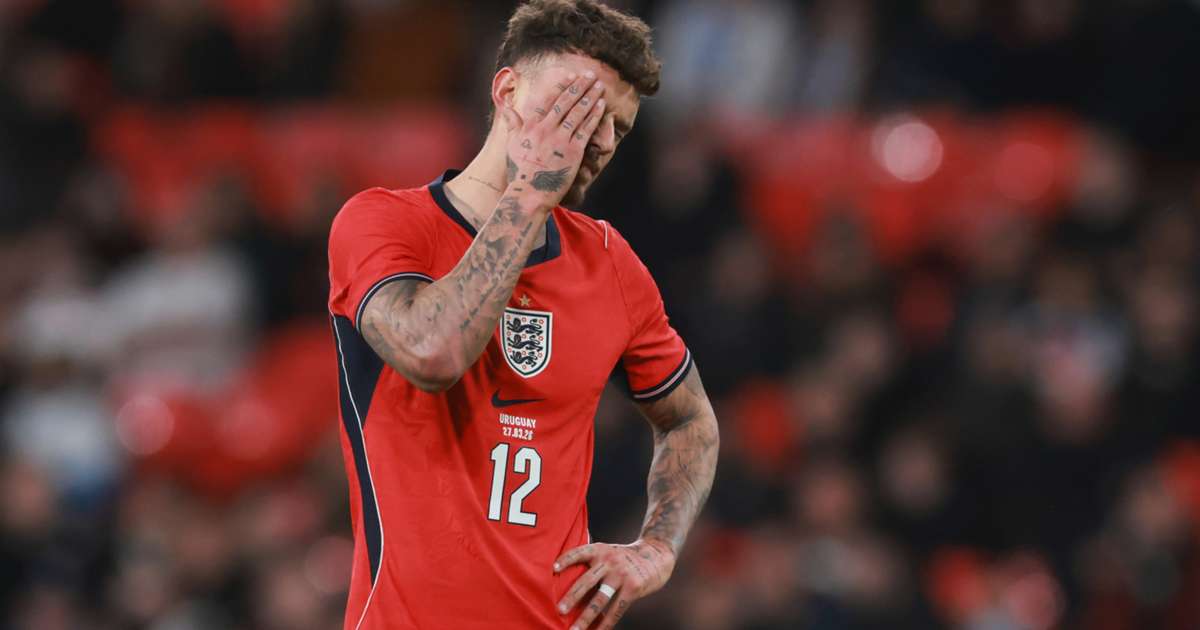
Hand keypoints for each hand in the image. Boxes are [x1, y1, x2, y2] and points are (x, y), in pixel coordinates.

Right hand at [498, 70, 605, 205]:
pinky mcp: (573, 152)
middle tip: (590, 75)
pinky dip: (594, 116)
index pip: (548, 99)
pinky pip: (586, 129)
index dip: (561, 85)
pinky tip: (601, 105)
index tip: (571, 75)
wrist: (529, 194)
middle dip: (579, 86)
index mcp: (531, 126)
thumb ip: (512, 123)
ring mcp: (560, 140)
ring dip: (590, 97)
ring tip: (599, 86)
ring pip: (578, 113)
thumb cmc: (519, 171)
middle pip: (565, 102)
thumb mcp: (512, 144)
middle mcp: (545, 129)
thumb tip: (506, 107)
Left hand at [553, 539, 675, 629]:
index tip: (553, 569)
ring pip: (600, 600)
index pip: (579, 553)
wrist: (657, 554)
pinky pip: (617, 610)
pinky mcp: (633, 587)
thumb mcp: (609, 551)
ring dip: (585, 617)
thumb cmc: (625, 558)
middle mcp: (609, 561)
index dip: (566, 560)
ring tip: (574, 629)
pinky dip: (605, 623)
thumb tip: (571, 588)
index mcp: (600, 550)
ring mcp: (621, 575)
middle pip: (587, 581)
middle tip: (559, 610)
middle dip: (572, 597)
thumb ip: (593, 563)